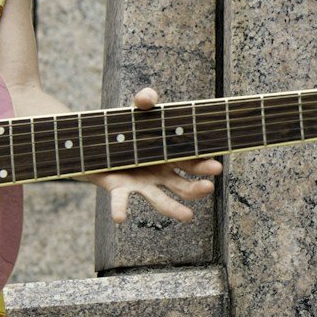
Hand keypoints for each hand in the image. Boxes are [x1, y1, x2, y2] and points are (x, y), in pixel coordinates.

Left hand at [94, 86, 222, 223]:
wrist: (99, 143)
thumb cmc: (128, 129)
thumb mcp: (138, 112)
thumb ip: (145, 100)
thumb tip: (147, 97)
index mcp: (170, 158)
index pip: (193, 163)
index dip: (204, 166)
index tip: (216, 167)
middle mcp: (160, 176)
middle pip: (184, 186)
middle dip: (197, 188)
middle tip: (208, 187)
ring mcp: (142, 184)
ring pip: (161, 201)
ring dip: (174, 209)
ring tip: (188, 216)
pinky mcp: (120, 187)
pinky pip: (120, 200)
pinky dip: (119, 209)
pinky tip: (119, 218)